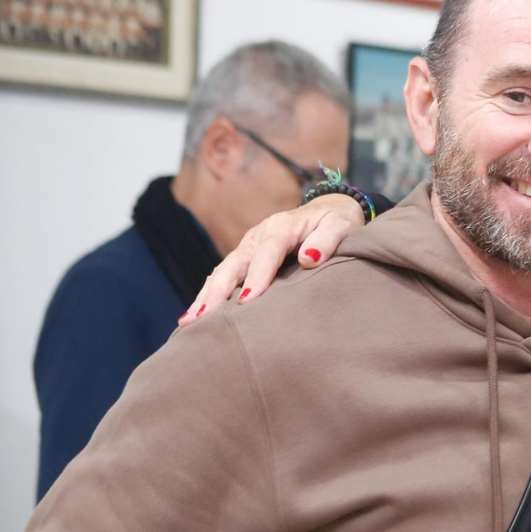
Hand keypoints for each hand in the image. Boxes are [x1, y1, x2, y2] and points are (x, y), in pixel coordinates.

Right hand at [180, 195, 366, 323]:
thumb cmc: (337, 222)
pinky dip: (208, 295)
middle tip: (204, 318)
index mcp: (281, 226)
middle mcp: (258, 235)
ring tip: (189, 322)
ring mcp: (248, 246)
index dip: (257, 276)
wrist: (328, 209)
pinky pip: (224, 277)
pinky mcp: (245, 258)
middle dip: (217, 290)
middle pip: (234, 263)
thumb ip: (327, 240)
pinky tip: (194, 317)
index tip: (247, 300)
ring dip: (205, 296)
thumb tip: (309, 258)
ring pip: (223, 272)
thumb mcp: (341, 226)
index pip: (267, 252)